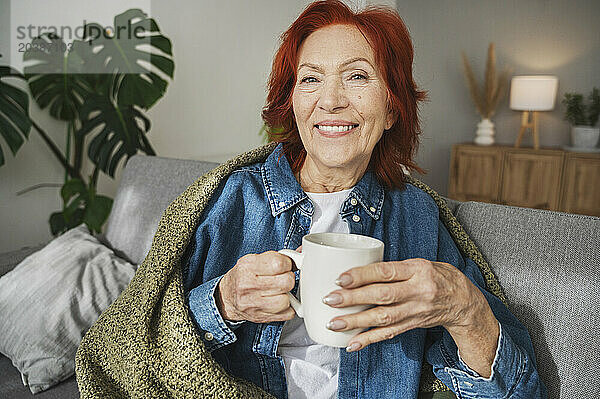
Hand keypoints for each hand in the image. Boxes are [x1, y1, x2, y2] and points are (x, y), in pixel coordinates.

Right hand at [216, 249, 298, 323]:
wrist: (227, 297)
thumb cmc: (243, 276)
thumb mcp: (255, 260)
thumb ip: (278, 256)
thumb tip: (302, 251)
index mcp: (248, 266)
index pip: (279, 263)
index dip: (287, 264)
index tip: (285, 265)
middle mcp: (249, 285)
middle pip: (286, 282)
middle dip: (288, 279)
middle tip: (282, 278)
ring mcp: (254, 304)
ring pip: (287, 300)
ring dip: (287, 295)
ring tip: (279, 291)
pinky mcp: (261, 317)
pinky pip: (287, 314)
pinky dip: (287, 308)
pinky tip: (278, 302)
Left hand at [323, 258, 498, 375]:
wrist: (464, 300)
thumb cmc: (437, 276)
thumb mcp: (418, 263)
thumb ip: (393, 268)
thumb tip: (358, 270)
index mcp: (417, 270)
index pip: (386, 272)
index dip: (363, 275)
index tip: (341, 278)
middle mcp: (417, 291)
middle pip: (382, 296)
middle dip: (354, 299)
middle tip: (331, 300)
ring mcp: (416, 311)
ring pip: (383, 317)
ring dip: (356, 322)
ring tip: (335, 323)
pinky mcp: (412, 325)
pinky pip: (389, 334)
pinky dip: (369, 339)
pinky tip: (353, 343)